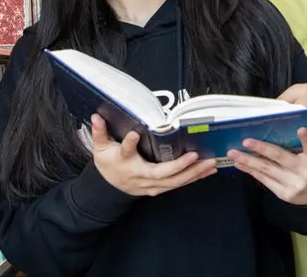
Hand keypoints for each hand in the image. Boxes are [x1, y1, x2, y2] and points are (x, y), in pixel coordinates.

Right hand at [90, 114, 217, 195]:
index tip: (134, 134)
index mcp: (124, 162)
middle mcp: (139, 176)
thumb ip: (99, 132)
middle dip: (180, 166)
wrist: (107, 189)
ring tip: (210, 164)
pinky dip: (193, 179)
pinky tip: (207, 172)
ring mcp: (150, 185)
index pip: (125, 152)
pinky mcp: (158, 189)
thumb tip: (96, 116)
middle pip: (160, 174)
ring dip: (193, 174)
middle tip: (197, 156)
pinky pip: (177, 185)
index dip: (129, 143)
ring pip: (173, 183)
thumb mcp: (100, 148)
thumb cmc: (108, 164)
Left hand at [227, 128, 306, 205]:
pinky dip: (251, 171)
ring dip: (248, 160)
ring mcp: (292, 184)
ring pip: (267, 170)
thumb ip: (306, 144)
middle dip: (261, 148)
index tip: (301, 129)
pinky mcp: (283, 194)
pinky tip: (240, 164)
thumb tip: (285, 127)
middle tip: (246, 141)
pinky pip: (264, 180)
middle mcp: (304, 172)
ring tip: (234, 153)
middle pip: (281, 157)